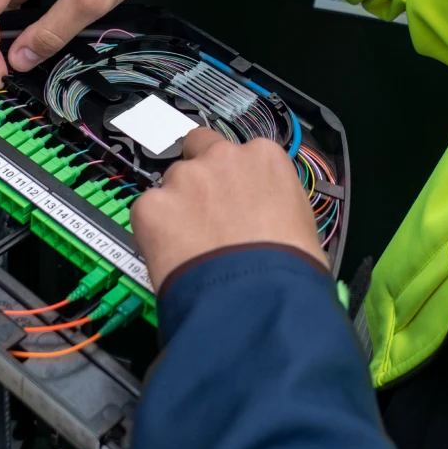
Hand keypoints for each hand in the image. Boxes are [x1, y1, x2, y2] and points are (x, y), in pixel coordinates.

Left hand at [130, 128, 324, 292]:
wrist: (258, 297)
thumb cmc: (290, 265)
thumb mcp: (299, 219)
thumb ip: (271, 201)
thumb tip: (260, 215)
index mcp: (263, 156)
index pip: (239, 152)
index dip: (234, 178)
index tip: (233, 199)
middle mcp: (222, 157)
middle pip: (198, 151)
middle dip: (200, 176)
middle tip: (205, 213)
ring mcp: (184, 178)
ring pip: (171, 185)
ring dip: (177, 207)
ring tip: (191, 246)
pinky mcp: (151, 206)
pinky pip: (148, 214)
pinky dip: (155, 232)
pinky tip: (174, 257)